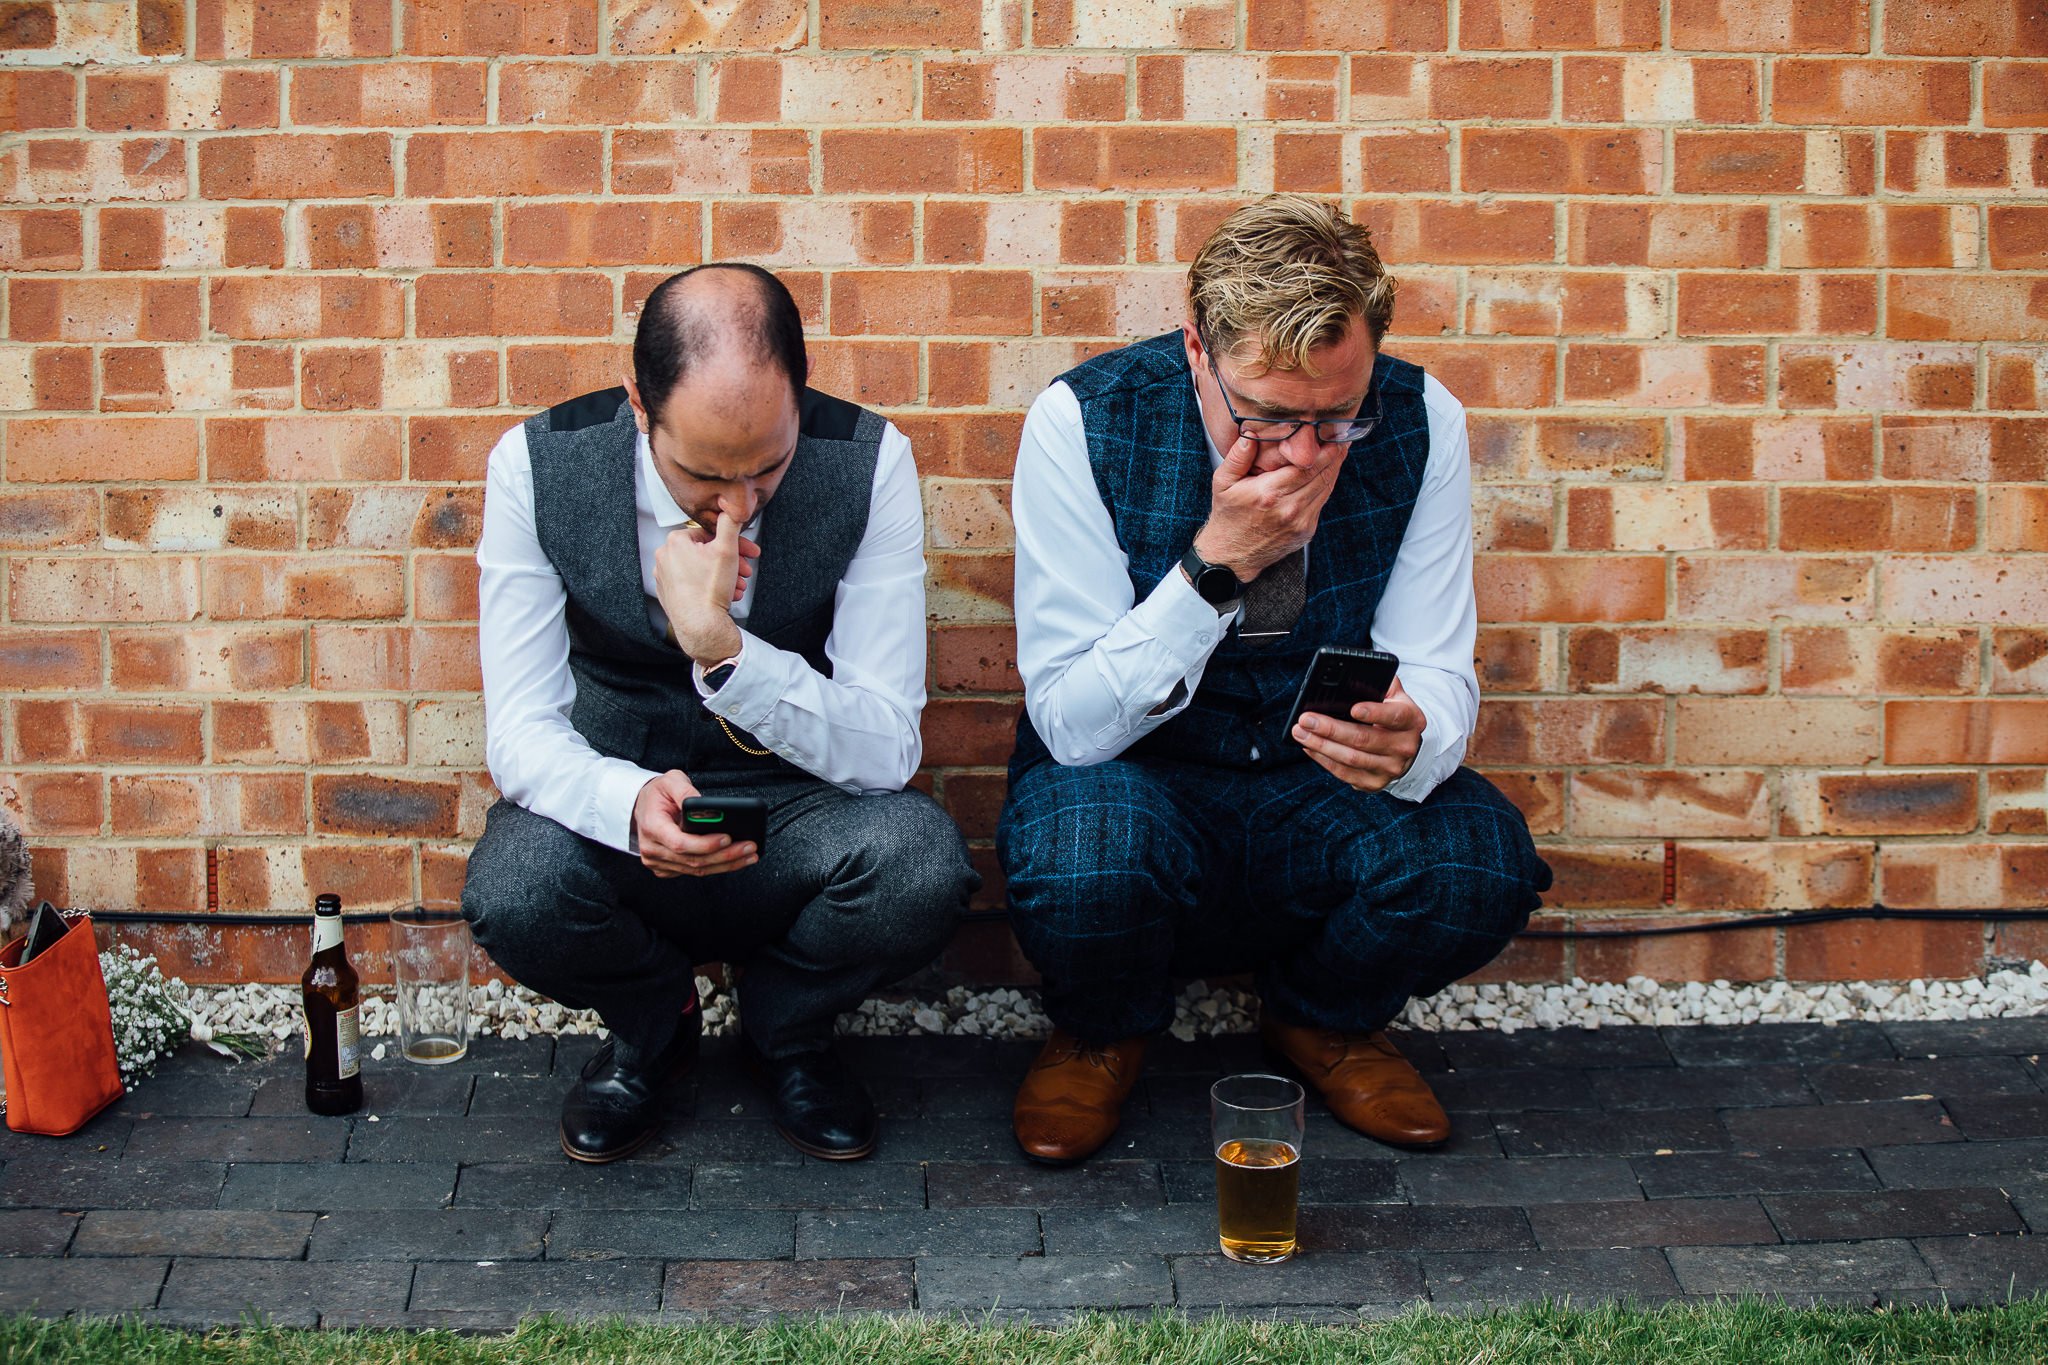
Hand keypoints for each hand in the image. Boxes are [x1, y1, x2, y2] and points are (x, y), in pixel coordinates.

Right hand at [631, 770, 758, 877]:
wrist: (642, 806)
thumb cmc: (658, 794)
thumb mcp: (670, 781)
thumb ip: (686, 790)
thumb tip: (707, 806)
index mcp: (652, 827)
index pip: (680, 843)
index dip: (705, 844)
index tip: (728, 837)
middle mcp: (652, 850)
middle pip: (693, 860)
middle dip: (725, 855)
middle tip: (750, 847)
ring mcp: (658, 862)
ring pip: (696, 870)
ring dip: (726, 865)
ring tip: (750, 855)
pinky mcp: (667, 868)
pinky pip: (694, 872)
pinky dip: (716, 867)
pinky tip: (736, 860)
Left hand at [653, 508, 756, 663]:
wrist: (700, 625)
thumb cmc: (709, 590)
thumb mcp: (727, 549)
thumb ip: (730, 522)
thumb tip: (731, 506)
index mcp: (676, 541)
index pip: (711, 535)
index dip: (736, 544)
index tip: (748, 553)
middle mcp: (665, 556)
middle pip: (707, 553)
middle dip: (731, 562)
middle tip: (745, 571)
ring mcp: (664, 576)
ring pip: (701, 569)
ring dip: (724, 576)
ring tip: (736, 586)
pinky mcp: (668, 593)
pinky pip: (692, 583)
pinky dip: (709, 586)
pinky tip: (724, 593)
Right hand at [1191, 434, 1344, 580]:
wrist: (1232, 555)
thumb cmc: (1228, 516)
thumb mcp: (1222, 483)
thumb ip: (1237, 457)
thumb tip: (1250, 434)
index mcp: (1269, 494)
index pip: (1306, 466)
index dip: (1324, 450)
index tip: (1331, 435)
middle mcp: (1288, 509)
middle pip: (1322, 475)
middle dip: (1335, 455)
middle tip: (1342, 437)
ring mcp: (1300, 522)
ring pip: (1326, 489)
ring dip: (1335, 469)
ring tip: (1339, 451)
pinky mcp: (1306, 531)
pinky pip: (1322, 503)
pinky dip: (1326, 486)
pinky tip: (1326, 473)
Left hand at [1291, 677, 1424, 792]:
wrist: (1405, 746)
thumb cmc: (1392, 714)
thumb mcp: (1394, 695)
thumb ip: (1379, 682)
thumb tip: (1352, 673)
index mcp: (1412, 720)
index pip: (1394, 716)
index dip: (1374, 713)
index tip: (1353, 708)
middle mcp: (1404, 746)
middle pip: (1364, 739)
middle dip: (1331, 729)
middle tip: (1306, 719)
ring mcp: (1391, 768)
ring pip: (1351, 759)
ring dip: (1321, 745)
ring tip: (1300, 732)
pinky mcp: (1375, 783)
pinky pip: (1345, 774)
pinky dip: (1323, 760)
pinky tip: (1310, 747)